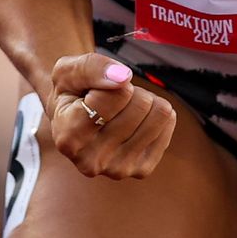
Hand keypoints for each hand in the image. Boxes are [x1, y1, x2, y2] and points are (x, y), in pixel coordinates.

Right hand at [46, 53, 176, 179]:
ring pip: (159, 113)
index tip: (96, 89)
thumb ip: (91, 68)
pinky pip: (168, 123)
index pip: (116, 95)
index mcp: (68, 138)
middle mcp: (91, 161)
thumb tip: (123, 77)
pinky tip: (135, 120)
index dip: (112, 79)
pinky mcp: (141, 169)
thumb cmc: (72, 90)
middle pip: (141, 104)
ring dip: (144, 100)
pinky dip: (155, 112)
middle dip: (131, 91)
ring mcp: (118, 169)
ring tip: (122, 108)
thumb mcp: (68, 70)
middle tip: (112, 99)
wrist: (74, 115)